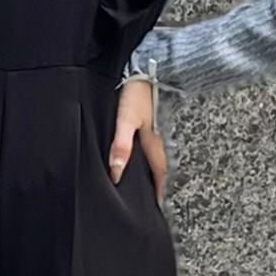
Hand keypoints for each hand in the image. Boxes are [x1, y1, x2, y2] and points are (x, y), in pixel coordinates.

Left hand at [108, 78, 166, 205]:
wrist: (152, 65)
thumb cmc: (139, 92)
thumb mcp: (127, 120)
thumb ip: (121, 146)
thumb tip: (116, 174)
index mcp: (155, 144)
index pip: (159, 177)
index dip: (158, 194)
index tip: (156, 210)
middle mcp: (160, 140)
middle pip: (159, 170)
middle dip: (155, 186)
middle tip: (150, 202)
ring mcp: (158, 130)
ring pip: (155, 158)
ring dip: (152, 172)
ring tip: (144, 185)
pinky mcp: (153, 120)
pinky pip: (152, 145)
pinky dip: (147, 156)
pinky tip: (138, 157)